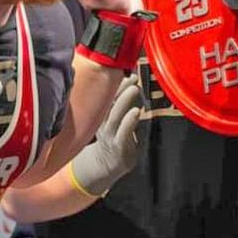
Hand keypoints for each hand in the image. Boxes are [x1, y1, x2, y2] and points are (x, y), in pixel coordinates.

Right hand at [71, 75, 142, 194]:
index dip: (115, 83)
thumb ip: (119, 102)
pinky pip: (123, 132)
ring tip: (134, 89)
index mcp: (101, 114)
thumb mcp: (112, 118)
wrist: (106, 165)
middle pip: (109, 103)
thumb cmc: (114, 137)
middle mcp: (103, 123)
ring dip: (124, 101)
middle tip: (132, 77)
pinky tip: (136, 112)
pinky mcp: (118, 146)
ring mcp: (110, 135)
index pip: (106, 96)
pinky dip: (128, 121)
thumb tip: (131, 78)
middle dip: (120, 88)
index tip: (126, 71)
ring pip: (115, 116)